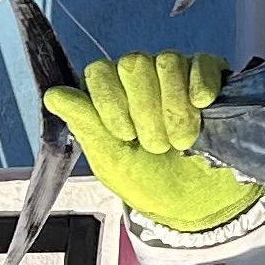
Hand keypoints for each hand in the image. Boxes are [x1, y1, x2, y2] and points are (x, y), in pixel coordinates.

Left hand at [40, 50, 261, 234]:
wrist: (198, 202)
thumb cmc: (150, 182)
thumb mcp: (112, 160)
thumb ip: (86, 125)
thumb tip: (53, 95)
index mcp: (111, 96)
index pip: (100, 72)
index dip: (111, 102)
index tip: (126, 135)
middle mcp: (141, 79)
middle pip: (133, 63)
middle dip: (146, 110)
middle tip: (157, 145)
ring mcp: (176, 75)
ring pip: (167, 62)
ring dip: (174, 107)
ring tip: (182, 140)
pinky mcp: (211, 77)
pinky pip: (202, 63)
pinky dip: (200, 83)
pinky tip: (202, 105)